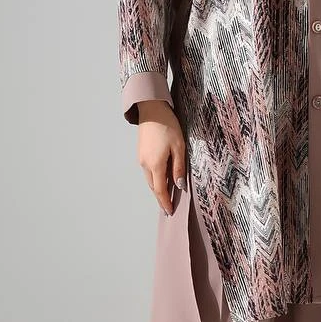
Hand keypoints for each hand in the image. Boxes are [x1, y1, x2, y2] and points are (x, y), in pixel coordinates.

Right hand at [136, 100, 186, 215]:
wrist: (151, 110)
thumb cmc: (167, 125)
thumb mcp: (179, 147)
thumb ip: (178, 168)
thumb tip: (179, 185)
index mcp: (155, 164)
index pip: (160, 190)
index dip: (165, 202)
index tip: (170, 212)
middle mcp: (145, 164)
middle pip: (153, 187)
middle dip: (161, 198)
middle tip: (169, 208)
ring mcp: (141, 158)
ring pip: (150, 179)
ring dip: (158, 188)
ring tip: (167, 195)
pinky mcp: (141, 153)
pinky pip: (148, 171)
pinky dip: (155, 178)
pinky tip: (163, 178)